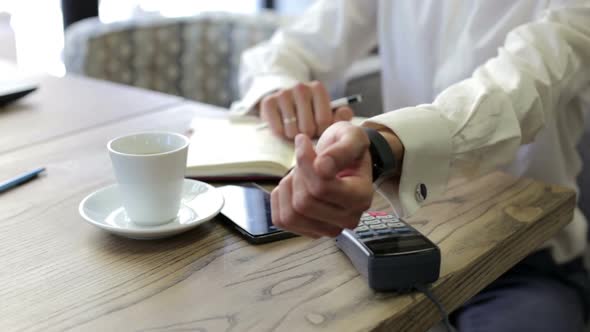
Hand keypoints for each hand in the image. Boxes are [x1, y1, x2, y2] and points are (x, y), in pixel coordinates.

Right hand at [259, 81, 353, 139]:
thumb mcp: (326, 113)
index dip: (321, 131)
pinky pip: (278, 130)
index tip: (318, 129)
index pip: (324, 121)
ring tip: (294, 129)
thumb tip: (345, 113)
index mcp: (318, 88)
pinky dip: (281, 134)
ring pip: (292, 130)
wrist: (282, 105)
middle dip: (307, 135)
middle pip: (307, 127)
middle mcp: (301, 87)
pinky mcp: (268, 102)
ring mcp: (283, 93)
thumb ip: (340, 116)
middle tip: (304, 131)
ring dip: (293, 136)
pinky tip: (283, 128)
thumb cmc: (309, 113)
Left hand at [271, 122, 372, 237]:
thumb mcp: (351, 136)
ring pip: (291, 215)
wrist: (341, 159)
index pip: (322, 188)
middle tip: (305, 159)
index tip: (303, 141)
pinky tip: (293, 186)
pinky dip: (281, 199)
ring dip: (288, 188)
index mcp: (361, 197)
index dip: (305, 162)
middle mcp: (348, 219)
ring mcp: (329, 229)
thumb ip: (342, 149)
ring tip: (299, 173)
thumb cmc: (346, 146)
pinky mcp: (309, 232)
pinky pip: (281, 220)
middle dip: (297, 175)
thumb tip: (322, 166)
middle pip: (304, 203)